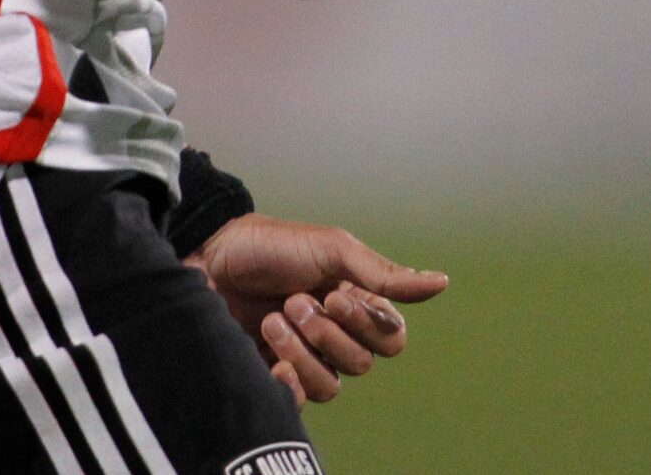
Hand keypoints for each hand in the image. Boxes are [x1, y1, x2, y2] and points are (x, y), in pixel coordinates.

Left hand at [185, 213, 447, 406]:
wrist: (209, 259)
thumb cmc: (270, 246)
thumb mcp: (330, 250)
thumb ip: (382, 274)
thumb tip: (442, 282)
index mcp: (354, 302)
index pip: (391, 337)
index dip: (369, 324)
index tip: (336, 292)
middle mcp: (335, 334)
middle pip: (363, 364)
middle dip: (328, 332)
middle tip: (295, 300)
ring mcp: (304, 358)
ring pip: (332, 385)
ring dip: (303, 351)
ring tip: (272, 321)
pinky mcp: (274, 378)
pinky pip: (301, 403)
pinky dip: (290, 384)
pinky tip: (271, 360)